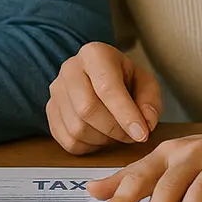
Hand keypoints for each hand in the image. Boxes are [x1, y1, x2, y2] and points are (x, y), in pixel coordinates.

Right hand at [47, 42, 162, 153]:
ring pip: (77, 128)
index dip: (126, 115)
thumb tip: (145, 124)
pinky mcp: (50, 111)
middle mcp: (70, 69)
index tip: (141, 134)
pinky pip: (68, 140)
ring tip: (116, 132)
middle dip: (114, 130)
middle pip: (87, 109)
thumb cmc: (124, 79)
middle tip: (132, 135)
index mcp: (95, 54)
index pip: (107, 87)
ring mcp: (56, 90)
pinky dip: (89, 147)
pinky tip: (100, 136)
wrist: (98, 76)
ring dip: (102, 140)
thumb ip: (150, 102)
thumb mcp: (145, 82)